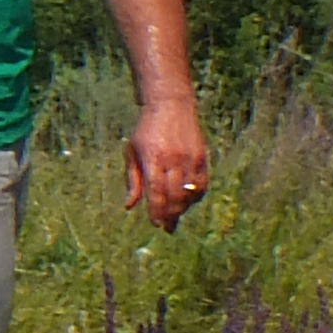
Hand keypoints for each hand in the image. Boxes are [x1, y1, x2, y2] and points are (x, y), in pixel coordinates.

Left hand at [126, 105, 210, 230]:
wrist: (170, 105)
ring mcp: (190, 158)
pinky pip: (202, 184)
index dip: (157, 210)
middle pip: (174, 195)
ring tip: (175, 216)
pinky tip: (188, 202)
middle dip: (170, 214)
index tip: (156, 224)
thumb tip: (129, 206)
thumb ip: (132, 180)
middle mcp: (173, 159)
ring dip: (183, 208)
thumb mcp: (132, 152)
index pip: (156, 191)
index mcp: (153, 158)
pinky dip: (196, 196)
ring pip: (189, 192)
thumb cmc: (146, 130)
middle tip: (167, 227)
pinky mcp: (202, 157)